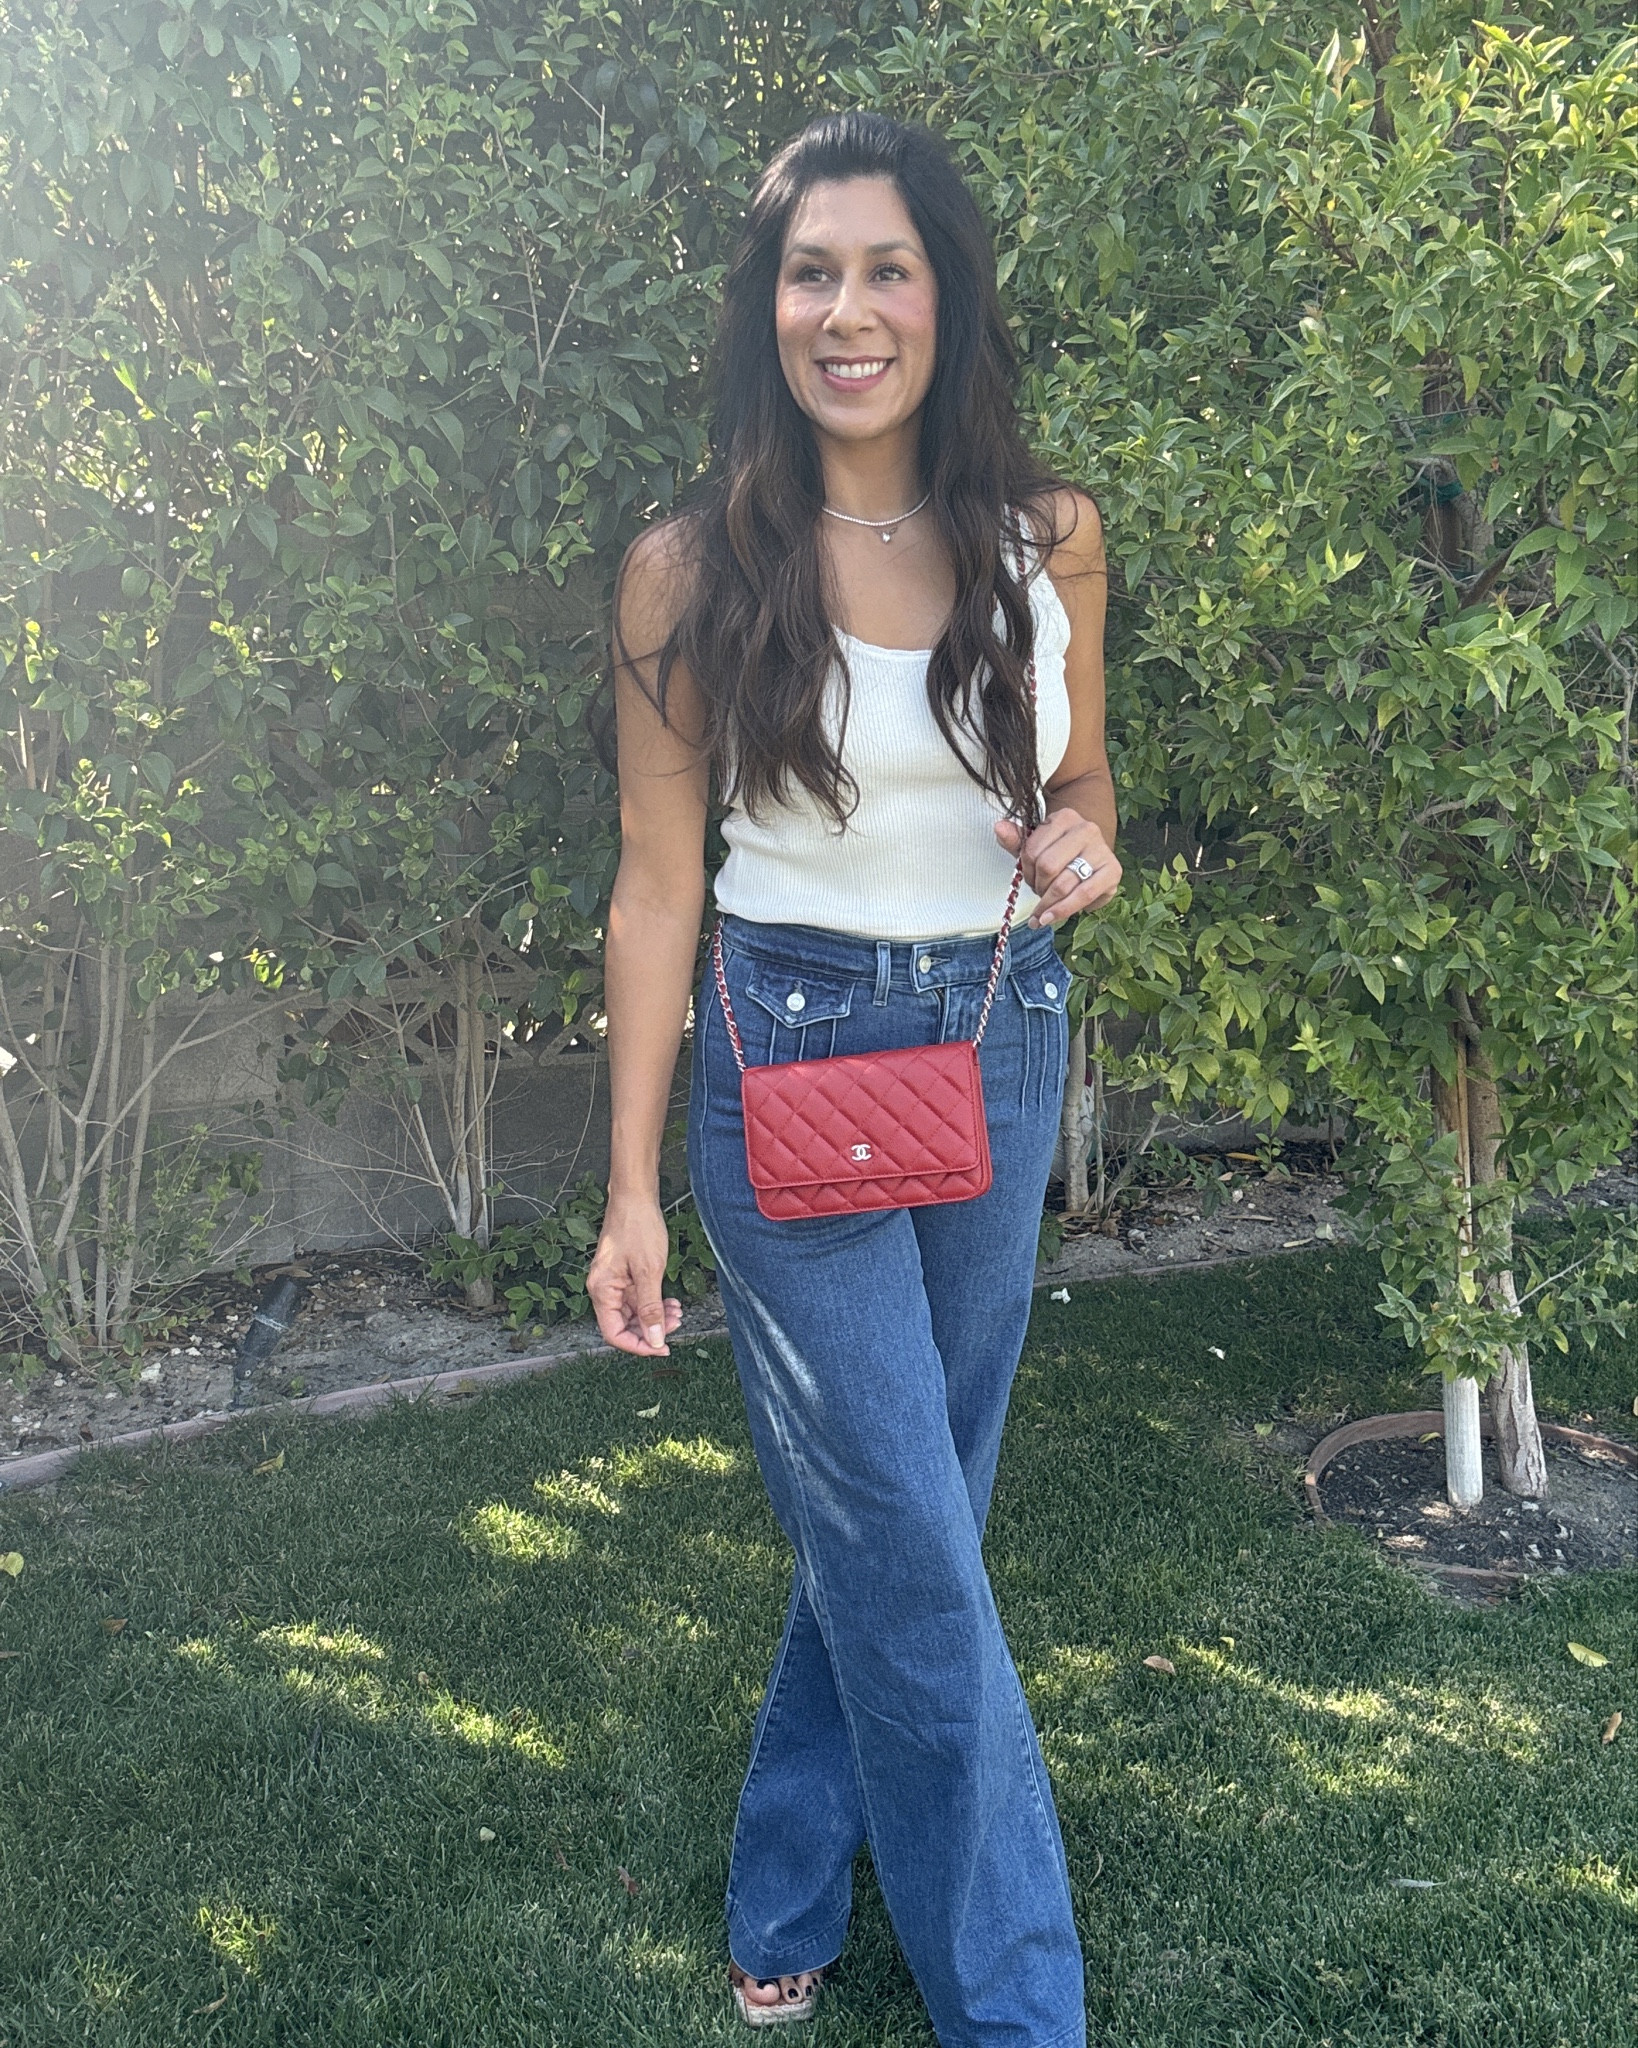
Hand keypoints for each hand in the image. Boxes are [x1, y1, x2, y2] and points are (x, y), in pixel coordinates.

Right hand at [587, 1193, 684, 1355]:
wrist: (636, 1196)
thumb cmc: (639, 1227)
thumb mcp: (649, 1271)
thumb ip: (651, 1308)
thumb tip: (655, 1339)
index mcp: (602, 1291)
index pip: (614, 1334)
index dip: (638, 1346)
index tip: (662, 1347)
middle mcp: (603, 1289)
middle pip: (624, 1325)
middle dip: (651, 1329)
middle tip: (677, 1324)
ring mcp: (613, 1281)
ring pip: (633, 1312)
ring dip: (656, 1316)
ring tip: (678, 1310)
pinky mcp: (623, 1274)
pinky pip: (636, 1298)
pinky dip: (654, 1302)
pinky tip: (671, 1300)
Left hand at [993, 809, 1121, 927]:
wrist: (1091, 857)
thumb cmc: (1058, 851)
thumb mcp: (1035, 844)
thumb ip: (1015, 839)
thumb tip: (999, 827)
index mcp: (1064, 818)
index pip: (1033, 849)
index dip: (1025, 870)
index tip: (1027, 878)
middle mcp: (1086, 829)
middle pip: (1048, 867)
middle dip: (1038, 887)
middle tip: (1038, 893)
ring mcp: (1101, 850)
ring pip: (1064, 884)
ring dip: (1048, 904)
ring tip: (1041, 913)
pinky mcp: (1113, 871)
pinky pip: (1083, 896)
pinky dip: (1064, 911)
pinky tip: (1051, 918)